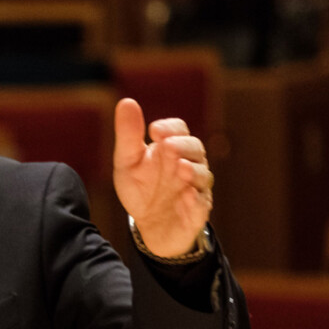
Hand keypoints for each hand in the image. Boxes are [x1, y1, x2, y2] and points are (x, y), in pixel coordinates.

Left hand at [112, 98, 212, 256]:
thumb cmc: (141, 188)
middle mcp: (188, 164)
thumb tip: (126, 102)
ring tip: (181, 169)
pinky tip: (186, 197)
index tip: (154, 131)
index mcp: (172, 148)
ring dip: (193, 171)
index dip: (170, 127)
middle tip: (168, 147)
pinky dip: (195, 201)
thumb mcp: (128, 161)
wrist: (149, 226)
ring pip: (203, 176)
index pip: (179, 129)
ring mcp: (195, 188)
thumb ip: (128, 134)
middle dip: (183, 146)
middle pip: (195, 148)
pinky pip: (201, 205)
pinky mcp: (197, 212)